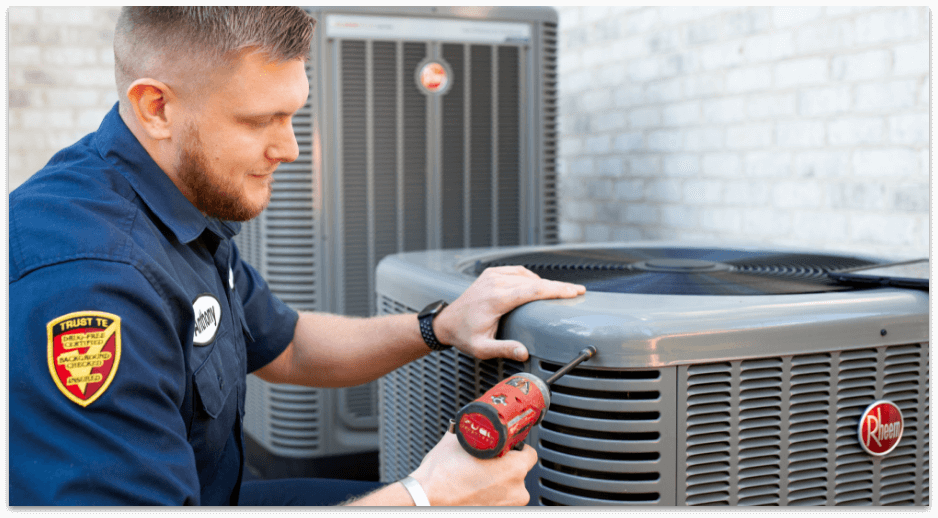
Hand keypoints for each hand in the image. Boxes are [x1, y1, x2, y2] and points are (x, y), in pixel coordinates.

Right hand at [408, 430, 536, 505]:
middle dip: (506, 467)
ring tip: (477, 479)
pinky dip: (491, 498)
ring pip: (509, 490)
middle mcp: (517, 491)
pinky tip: (475, 492)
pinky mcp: (496, 515)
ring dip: (499, 484)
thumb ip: (470, 432)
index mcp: (514, 468)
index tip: (505, 448)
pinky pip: (499, 502)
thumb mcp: (457, 442)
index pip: (530, 453)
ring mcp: (507, 507)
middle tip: (486, 463)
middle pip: (519, 473)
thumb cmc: (441, 477)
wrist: (425, 500)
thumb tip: (469, 425)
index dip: (516, 448)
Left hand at [434, 266, 585, 360]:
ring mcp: (492, 275)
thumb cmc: (464, 335)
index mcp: (496, 298)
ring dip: (544, 282)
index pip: (533, 290)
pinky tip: (538, 286)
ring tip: (560, 292)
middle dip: (557, 286)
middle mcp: (495, 283)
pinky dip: (530, 278)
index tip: (574, 291)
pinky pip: (517, 271)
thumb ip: (504, 349)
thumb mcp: (482, 348)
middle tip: (577, 291)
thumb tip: (524, 352)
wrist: (446, 322)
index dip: (556, 290)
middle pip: (534, 281)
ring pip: (527, 275)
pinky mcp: (491, 273)